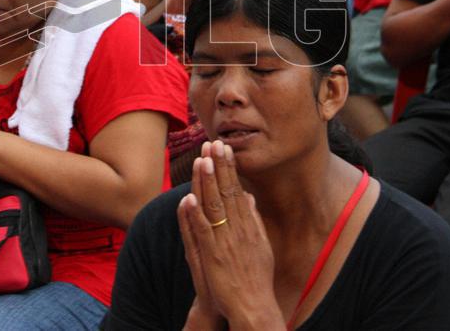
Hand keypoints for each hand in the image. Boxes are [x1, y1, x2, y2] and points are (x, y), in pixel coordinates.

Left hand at [177, 141, 281, 326]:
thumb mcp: (261, 243)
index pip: (237, 190)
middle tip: (213, 143)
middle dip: (219, 167)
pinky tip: (189, 198)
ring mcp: (224, 241)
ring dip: (207, 182)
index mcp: (249, 225)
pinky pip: (202, 231)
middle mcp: (238, 229)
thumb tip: (248, 195)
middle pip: (226, 192)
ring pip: (214, 206)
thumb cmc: (256, 276)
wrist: (253, 305)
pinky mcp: (212, 256)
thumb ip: (253, 218)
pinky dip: (195, 214)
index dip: (229, 168)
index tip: (224, 148)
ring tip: (202, 160)